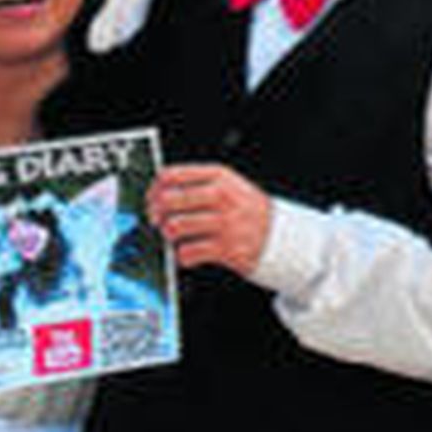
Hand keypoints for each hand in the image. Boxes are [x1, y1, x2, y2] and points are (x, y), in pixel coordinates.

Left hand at [148, 163, 270, 275]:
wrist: (279, 234)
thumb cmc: (246, 209)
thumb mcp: (228, 184)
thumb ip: (197, 183)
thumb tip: (158, 193)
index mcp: (219, 175)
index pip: (172, 175)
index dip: (154, 189)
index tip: (151, 199)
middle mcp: (221, 196)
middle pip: (169, 200)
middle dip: (156, 213)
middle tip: (158, 221)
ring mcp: (224, 222)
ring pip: (175, 227)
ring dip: (169, 235)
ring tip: (175, 236)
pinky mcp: (226, 249)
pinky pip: (188, 252)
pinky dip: (182, 255)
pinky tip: (189, 251)